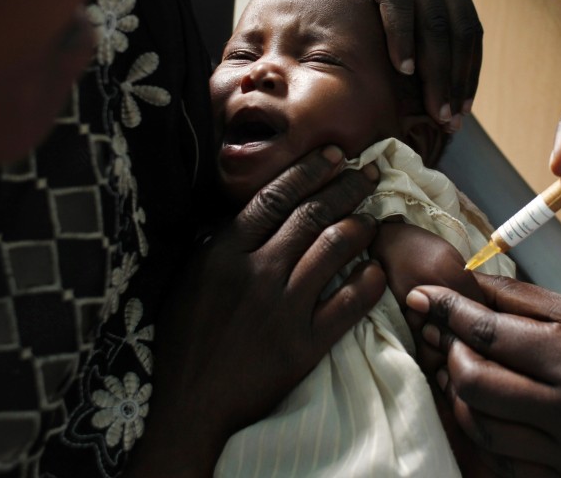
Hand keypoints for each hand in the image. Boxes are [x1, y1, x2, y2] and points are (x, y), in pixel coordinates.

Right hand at [129, 146, 385, 475]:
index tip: (335, 155)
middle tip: (369, 174)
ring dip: (361, 225)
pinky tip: (376, 268)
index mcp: (225, 253)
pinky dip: (367, 280)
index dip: (310, 171)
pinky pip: (349, 303)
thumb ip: (215, 243)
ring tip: (373, 217)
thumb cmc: (184, 340)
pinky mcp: (305, 344)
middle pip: (312, 215)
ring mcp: (284, 308)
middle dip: (347, 187)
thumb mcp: (186, 280)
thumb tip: (246, 209)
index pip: (275, 196)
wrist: (192, 405)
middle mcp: (258, 272)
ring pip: (335, 248)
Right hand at [272, 0, 482, 129]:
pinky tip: (401, 66)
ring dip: (436, 68)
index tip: (463, 109)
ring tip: (433, 106)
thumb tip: (404, 74)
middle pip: (458, 29)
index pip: (469, 29)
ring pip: (434, 18)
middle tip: (451, 119)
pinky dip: (403, 35)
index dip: (469, 71)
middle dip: (457, 80)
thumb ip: (398, 18)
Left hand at [403, 276, 560, 477]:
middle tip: (451, 338)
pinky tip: (484, 404)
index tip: (423, 297)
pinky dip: (482, 427)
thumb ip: (518, 299)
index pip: (489, 334)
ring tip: (462, 368)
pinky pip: (501, 457)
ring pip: (479, 425)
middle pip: (473, 384)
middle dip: (451, 355)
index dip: (447, 311)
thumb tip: (460, 280)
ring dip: (459, 393)